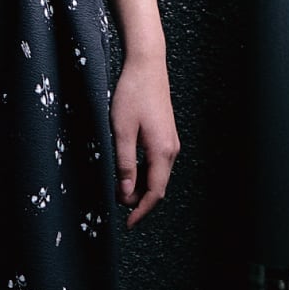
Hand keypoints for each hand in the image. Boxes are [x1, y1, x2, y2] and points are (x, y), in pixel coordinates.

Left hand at [112, 50, 178, 222]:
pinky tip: (129, 170)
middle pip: (158, 186)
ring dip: (141, 186)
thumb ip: (124, 164)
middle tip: (117, 203)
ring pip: (158, 175)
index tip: (127, 223)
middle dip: (139, 200)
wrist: (147, 65)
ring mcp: (171, 142)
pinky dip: (144, 173)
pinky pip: (158, 163)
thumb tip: (125, 193)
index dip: (141, 211)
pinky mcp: (166, 135)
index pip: (155, 192)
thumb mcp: (122, 131)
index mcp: (161, 152)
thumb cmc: (132, 95)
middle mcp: (171, 150)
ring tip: (120, 188)